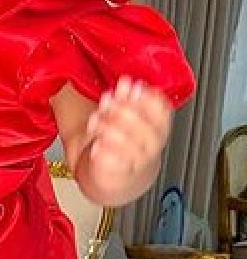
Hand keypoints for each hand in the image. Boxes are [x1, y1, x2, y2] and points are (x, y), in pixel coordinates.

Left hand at [85, 77, 172, 200]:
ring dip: (109, 129)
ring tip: (95, 122)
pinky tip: (96, 145)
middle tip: (106, 101)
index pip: (162, 113)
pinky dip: (104, 152)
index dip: (146, 98)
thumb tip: (127, 82)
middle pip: (144, 127)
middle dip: (123, 111)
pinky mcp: (121, 174)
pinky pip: (116, 163)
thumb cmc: (122, 141)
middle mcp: (151, 145)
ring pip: (129, 144)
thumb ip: (126, 99)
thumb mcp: (124, 116)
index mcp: (157, 128)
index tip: (131, 87)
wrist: (117, 176)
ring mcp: (138, 161)